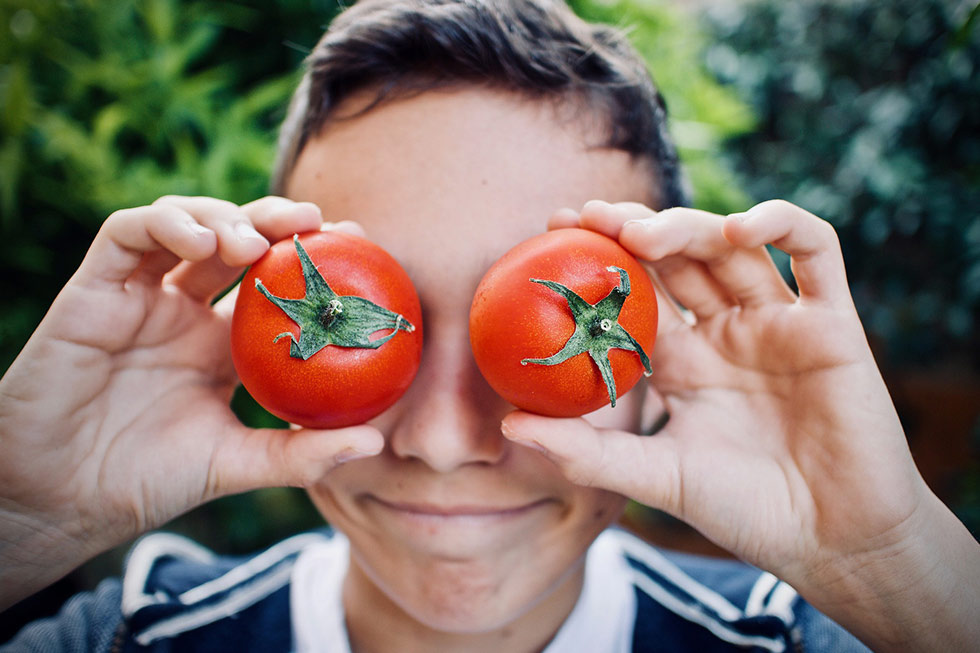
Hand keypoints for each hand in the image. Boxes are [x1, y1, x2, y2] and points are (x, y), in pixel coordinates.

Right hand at [0, 196, 382, 608]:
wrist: (60, 499)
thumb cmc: (148, 481)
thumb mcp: (236, 464)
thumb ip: (300, 455)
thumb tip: (377, 443)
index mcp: (223, 344)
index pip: (275, 283)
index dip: (313, 259)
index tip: (359, 245)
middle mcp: (185, 311)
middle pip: (237, 242)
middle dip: (276, 220)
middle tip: (316, 222)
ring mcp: (140, 297)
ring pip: (186, 224)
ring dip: (224, 218)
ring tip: (255, 242)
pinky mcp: (94, 290)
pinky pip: (126, 234)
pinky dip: (165, 224)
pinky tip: (201, 244)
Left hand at [502, 200, 978, 650]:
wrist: (834, 543)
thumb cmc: (745, 512)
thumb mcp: (655, 477)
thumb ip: (587, 452)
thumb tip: (508, 429)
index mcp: (686, 362)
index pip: (638, 293)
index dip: (600, 258)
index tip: (553, 233)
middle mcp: (729, 333)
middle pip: (680, 258)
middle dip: (634, 229)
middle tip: (588, 218)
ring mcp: (779, 323)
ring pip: (735, 247)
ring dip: (689, 226)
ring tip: (641, 233)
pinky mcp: (833, 322)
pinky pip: (816, 252)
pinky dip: (782, 225)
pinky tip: (739, 229)